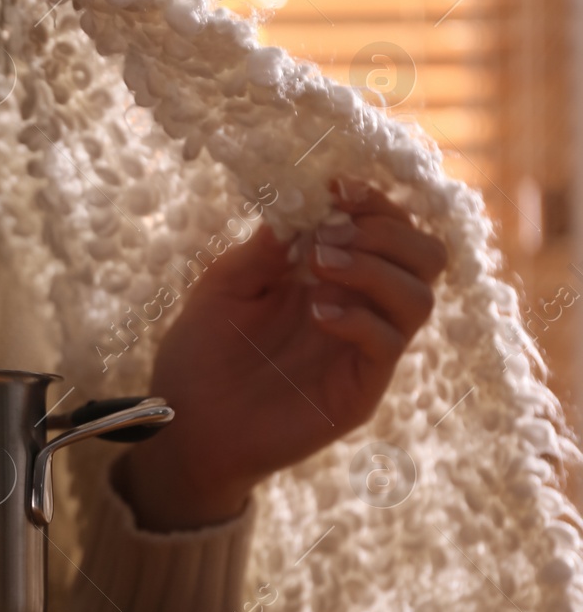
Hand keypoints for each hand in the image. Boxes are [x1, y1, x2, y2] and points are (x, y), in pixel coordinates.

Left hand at [114, 178, 448, 530]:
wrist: (186, 425)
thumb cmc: (201, 354)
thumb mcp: (223, 285)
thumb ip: (264, 247)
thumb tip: (301, 202)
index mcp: (328, 273)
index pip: (385, 225)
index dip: (372, 200)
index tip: (336, 186)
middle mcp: (358, 304)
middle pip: (424, 255)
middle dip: (386, 229)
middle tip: (330, 234)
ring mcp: (364, 347)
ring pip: (420, 295)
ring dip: (374, 268)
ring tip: (319, 267)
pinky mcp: (361, 386)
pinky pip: (389, 342)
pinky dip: (359, 317)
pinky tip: (316, 312)